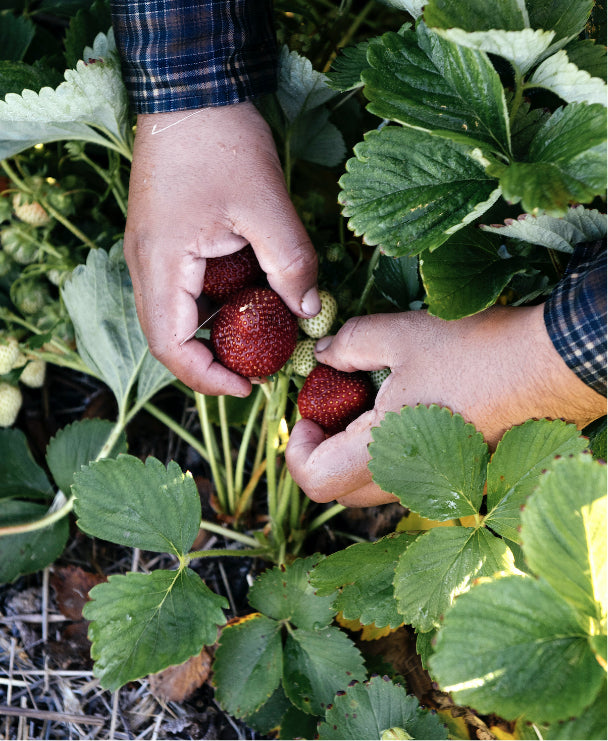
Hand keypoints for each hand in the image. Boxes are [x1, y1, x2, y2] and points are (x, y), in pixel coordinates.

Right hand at [123, 101, 318, 395]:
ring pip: (177, 317)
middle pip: (170, 339)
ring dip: (215, 335)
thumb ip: (291, 265)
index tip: (248, 387)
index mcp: (162, 264)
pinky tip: (249, 298)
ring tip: (261, 337)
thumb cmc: (222, 143)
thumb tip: (310, 312)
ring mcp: (152, 254)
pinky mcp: (165, 243)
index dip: (207, 378)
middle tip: (259, 368)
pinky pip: (184, 292)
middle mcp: (147, 266)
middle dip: (213, 362)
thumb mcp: (268, 206)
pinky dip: (214, 307)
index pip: (171, 346)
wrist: (193, 94)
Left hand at [285, 305, 604, 506]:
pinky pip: (408, 477)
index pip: (315, 481)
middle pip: (340, 489)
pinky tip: (409, 407)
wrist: (553, 367)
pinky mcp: (460, 476)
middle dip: (324, 451)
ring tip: (372, 401)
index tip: (307, 414)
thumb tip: (323, 356)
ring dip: (357, 452)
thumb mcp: (400, 335)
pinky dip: (392, 452)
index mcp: (383, 454)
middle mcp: (408, 482)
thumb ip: (348, 345)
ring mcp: (438, 485)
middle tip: (333, 405)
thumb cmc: (476, 351)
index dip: (297, 450)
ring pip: (375, 486)